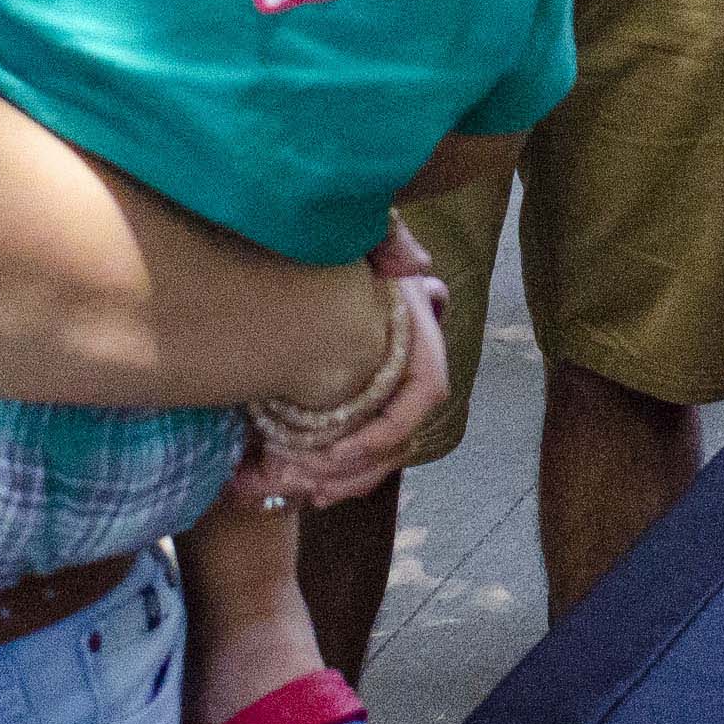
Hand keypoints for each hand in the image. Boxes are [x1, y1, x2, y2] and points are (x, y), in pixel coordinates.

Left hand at [230, 234, 447, 510]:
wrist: (297, 247)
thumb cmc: (330, 240)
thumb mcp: (359, 234)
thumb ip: (387, 239)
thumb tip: (418, 265)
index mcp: (416, 332)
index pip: (427, 391)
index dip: (389, 428)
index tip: (339, 447)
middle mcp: (406, 368)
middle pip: (400, 438)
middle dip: (355, 467)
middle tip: (303, 477)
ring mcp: (383, 394)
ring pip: (380, 457)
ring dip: (342, 481)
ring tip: (298, 489)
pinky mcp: (356, 410)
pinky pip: (358, 458)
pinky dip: (334, 478)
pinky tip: (299, 489)